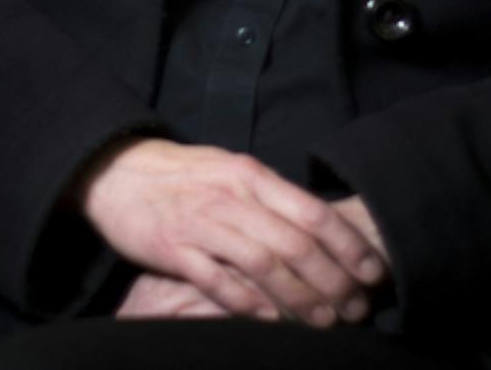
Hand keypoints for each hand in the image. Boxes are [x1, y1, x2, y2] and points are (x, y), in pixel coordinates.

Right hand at [74, 138, 386, 325]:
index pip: (312, 210)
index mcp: (250, 175)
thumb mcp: (231, 171)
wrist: (117, 169)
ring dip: (299, 297)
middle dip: (333, 280)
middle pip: (294, 242)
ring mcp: (201, 222)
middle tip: (355, 308)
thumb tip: (319, 225)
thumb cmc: (183, 175)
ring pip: (262, 263)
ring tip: (324, 321)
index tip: (373, 272)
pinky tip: (270, 319)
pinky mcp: (172, 247)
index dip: (348, 244)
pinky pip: (216, 279)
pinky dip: (246, 301)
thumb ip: (270, 196)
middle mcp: (231, 196)